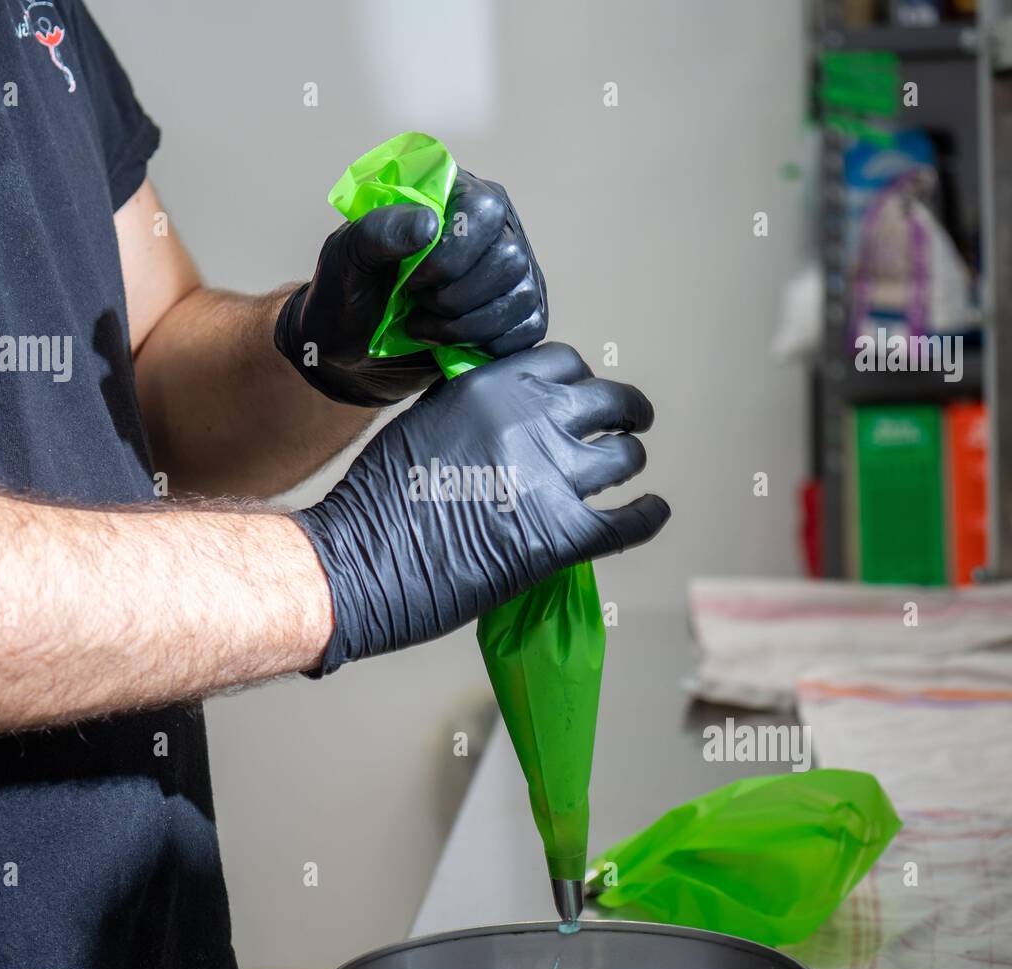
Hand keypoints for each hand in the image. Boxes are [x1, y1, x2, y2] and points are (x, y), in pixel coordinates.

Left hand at [274, 171, 548, 406]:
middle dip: (454, 296)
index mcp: (455, 198)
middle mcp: (493, 231)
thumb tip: (428, 224)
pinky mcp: (518, 318)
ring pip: (520, 296)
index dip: (451, 251)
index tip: (410, 278)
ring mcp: (511, 275)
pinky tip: (449, 345)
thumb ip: (378, 231)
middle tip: (415, 303)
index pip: (484, 208)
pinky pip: (528, 330)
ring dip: (464, 324)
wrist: (349, 353)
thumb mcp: (345, 257)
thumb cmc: (348, 295)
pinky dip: (484, 345)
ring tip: (423, 326)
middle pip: (508, 257)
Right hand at [292, 344, 668, 672]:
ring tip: (626, 472)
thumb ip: (473, 407)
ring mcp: (550, 478)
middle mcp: (529, 421)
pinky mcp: (562, 537)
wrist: (358, 563)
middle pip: (609, 400)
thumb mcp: (422, 422)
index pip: (564, 364)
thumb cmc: (375, 500)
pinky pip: (631, 521)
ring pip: (625, 456)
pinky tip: (652, 512)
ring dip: (628, 463)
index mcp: (491, 387)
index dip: (579, 383)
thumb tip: (510, 412)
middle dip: (624, 411)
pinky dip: (648, 516)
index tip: (582, 399)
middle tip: (630, 422)